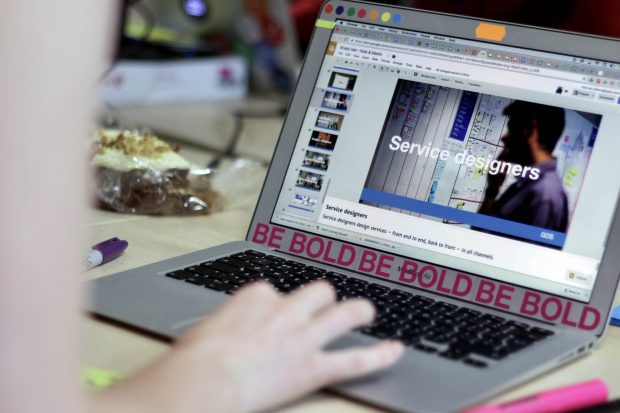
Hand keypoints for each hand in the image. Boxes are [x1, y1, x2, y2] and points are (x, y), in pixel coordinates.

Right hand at [93, 281, 403, 412]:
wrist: (202, 381)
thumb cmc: (193, 359)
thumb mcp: (204, 329)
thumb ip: (225, 324)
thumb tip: (222, 333)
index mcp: (255, 296)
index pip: (274, 290)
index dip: (276, 304)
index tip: (273, 313)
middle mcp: (284, 310)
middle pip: (316, 291)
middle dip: (322, 297)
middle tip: (324, 305)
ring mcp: (303, 336)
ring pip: (343, 312)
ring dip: (358, 311)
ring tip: (366, 312)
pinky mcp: (313, 367)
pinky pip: (354, 359)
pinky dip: (379, 355)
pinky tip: (394, 350)